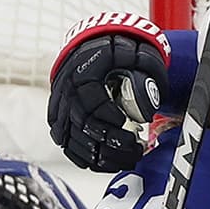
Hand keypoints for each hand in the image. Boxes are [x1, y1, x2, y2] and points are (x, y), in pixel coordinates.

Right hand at [48, 12, 170, 172]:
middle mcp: (65, 92)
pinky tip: (105, 162)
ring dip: (100, 155)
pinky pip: (65, 144)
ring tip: (128, 158)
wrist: (90, 46)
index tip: (134, 127)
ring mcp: (59, 107)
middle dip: (111, 143)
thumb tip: (150, 105)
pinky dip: (84, 157)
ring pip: (72, 140)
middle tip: (136, 148)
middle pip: (82, 126)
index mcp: (82, 74)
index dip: (111, 120)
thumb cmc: (116, 50)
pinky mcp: (58, 118)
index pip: (91, 104)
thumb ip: (147, 70)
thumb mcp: (134, 52)